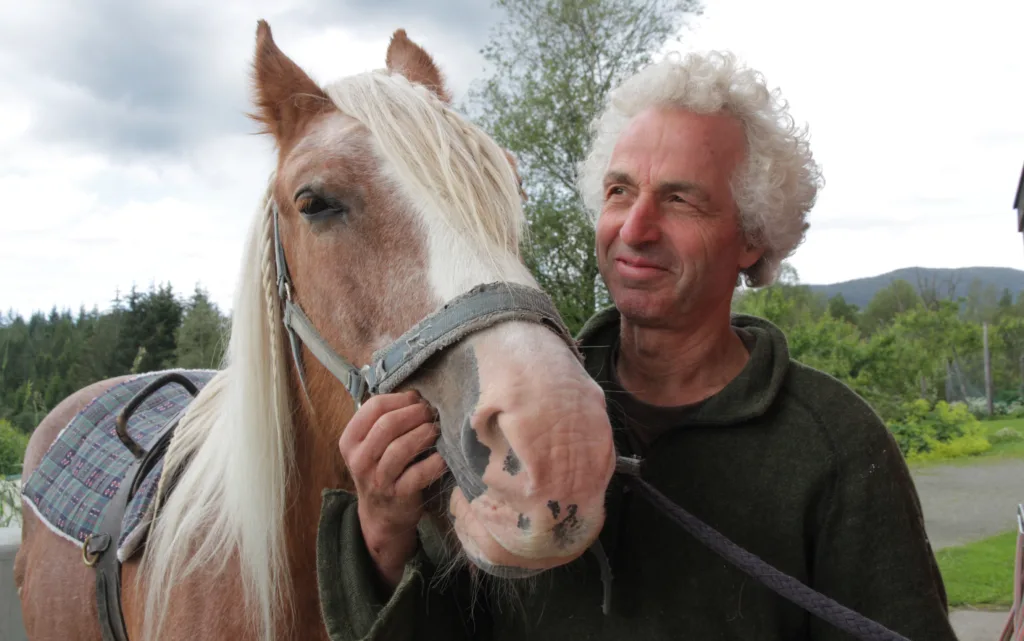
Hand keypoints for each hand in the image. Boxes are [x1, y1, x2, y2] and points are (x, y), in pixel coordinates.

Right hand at [339, 390, 446, 586]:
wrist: (382, 515)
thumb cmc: (381, 469)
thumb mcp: (371, 445)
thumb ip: (385, 420)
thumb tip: (417, 394)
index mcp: (350, 441)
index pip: (373, 407)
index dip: (400, 399)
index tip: (417, 400)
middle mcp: (359, 460)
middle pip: (387, 425)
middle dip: (414, 414)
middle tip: (430, 413)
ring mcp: (377, 479)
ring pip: (401, 447)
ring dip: (424, 433)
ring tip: (435, 430)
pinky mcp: (398, 495)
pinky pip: (419, 473)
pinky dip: (435, 461)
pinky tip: (443, 455)